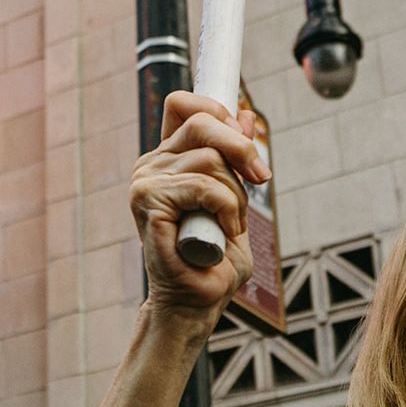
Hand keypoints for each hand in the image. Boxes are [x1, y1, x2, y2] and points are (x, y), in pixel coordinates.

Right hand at [130, 91, 266, 320]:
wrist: (195, 301)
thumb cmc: (214, 257)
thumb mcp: (235, 198)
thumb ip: (236, 158)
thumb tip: (245, 116)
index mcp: (167, 160)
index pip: (182, 105)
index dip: (215, 108)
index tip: (243, 132)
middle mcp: (151, 165)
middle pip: (203, 122)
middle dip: (242, 148)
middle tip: (259, 179)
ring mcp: (145, 181)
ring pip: (211, 157)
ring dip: (236, 194)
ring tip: (230, 224)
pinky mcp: (148, 200)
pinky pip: (205, 186)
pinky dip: (227, 209)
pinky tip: (223, 232)